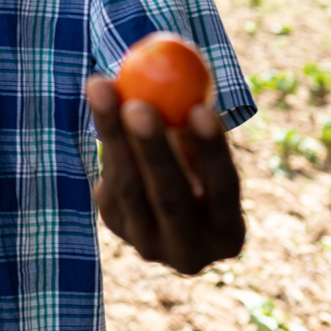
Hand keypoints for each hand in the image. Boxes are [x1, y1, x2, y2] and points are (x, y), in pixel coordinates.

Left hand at [87, 77, 245, 274]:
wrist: (166, 210)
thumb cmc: (200, 168)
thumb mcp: (207, 156)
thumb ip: (197, 127)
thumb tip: (185, 80)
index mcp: (227, 235)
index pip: (224, 190)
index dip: (212, 151)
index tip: (200, 108)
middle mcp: (188, 251)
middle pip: (169, 196)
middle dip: (152, 149)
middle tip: (137, 104)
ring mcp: (147, 244)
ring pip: (128, 187)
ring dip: (113, 135)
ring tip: (102, 86)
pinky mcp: (115, 226)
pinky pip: (110, 179)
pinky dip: (107, 139)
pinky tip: (102, 101)